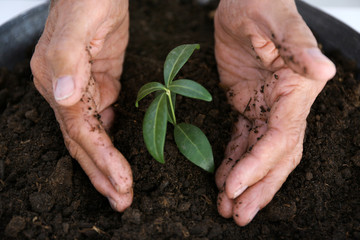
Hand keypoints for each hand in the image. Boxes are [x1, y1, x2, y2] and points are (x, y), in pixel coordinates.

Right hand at [30, 0, 131, 210]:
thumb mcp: (79, 24)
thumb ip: (67, 60)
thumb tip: (65, 98)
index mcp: (57, 83)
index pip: (80, 132)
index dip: (100, 160)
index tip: (122, 183)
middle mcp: (66, 91)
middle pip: (84, 142)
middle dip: (103, 174)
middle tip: (122, 201)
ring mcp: (84, 89)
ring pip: (95, 135)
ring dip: (107, 163)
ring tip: (121, 189)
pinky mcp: (102, 83)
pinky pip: (104, 118)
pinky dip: (111, 141)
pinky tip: (118, 156)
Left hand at [214, 0, 335, 225]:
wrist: (245, 0)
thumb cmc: (261, 3)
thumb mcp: (276, 21)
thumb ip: (298, 47)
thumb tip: (324, 72)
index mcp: (295, 90)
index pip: (280, 138)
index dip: (258, 166)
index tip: (233, 187)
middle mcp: (285, 105)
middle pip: (276, 157)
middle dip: (258, 188)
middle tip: (238, 215)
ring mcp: (266, 107)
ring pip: (259, 154)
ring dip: (245, 182)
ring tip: (227, 206)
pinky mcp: (248, 105)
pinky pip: (243, 139)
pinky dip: (233, 161)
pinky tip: (222, 178)